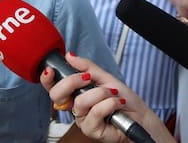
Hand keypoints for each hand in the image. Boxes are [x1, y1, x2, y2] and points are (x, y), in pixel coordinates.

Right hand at [39, 53, 174, 142]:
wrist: (140, 117)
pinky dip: (109, 104)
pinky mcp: (92, 130)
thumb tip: (70, 56)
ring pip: (80, 102)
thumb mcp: (105, 77)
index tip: (50, 70)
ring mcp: (82, 120)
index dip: (46, 79)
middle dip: (72, 81)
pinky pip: (95, 112)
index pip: (53, 87)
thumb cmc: (124, 100)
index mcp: (76, 94)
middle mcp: (76, 107)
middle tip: (89, 78)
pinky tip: (116, 104)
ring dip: (101, 94)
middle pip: (57, 95)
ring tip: (113, 94)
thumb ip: (87, 67)